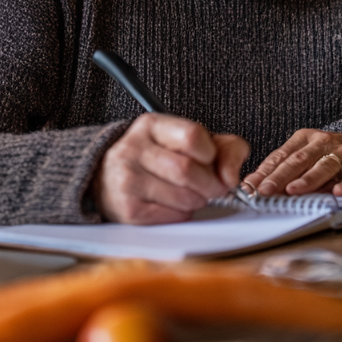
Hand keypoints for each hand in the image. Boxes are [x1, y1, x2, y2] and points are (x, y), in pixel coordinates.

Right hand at [93, 114, 248, 223]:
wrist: (111, 177)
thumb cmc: (161, 157)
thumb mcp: (190, 141)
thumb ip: (225, 149)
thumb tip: (230, 177)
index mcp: (151, 125)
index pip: (192, 135)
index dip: (210, 153)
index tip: (211, 160)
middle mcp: (134, 148)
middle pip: (187, 170)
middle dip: (210, 184)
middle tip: (213, 188)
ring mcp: (127, 179)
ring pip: (182, 197)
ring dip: (198, 200)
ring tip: (194, 195)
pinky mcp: (127, 209)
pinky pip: (171, 216)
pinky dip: (183, 214)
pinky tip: (177, 205)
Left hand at [243, 129, 341, 197]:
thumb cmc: (327, 152)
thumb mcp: (304, 152)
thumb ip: (281, 166)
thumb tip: (253, 184)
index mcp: (304, 138)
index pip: (282, 155)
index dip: (266, 171)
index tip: (252, 186)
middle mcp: (322, 143)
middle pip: (299, 160)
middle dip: (280, 176)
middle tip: (266, 190)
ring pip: (323, 166)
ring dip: (308, 179)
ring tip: (294, 190)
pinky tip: (338, 192)